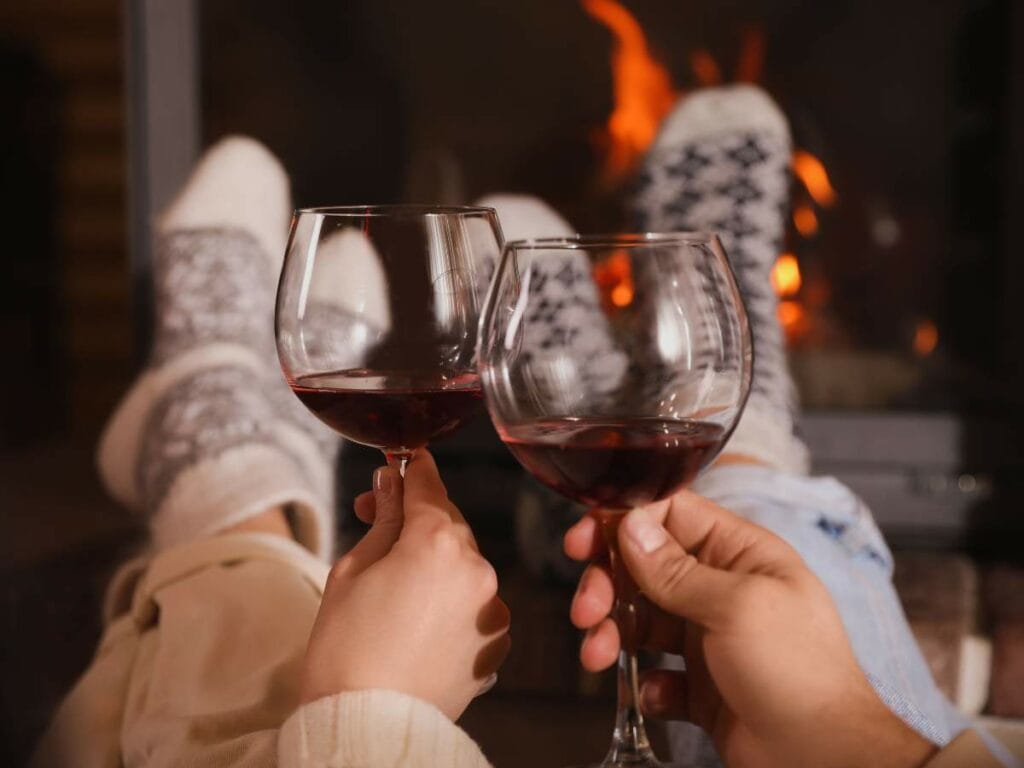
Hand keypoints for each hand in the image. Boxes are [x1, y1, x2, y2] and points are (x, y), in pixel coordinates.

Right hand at [300, 450, 510, 720]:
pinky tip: (420, 618)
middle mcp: (476, 569)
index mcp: (437, 543)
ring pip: (464, 564)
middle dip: (417, 520)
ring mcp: (491, 608)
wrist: (366, 725)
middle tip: (377, 522)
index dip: (412, 470)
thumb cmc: (345, 649)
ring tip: (396, 585)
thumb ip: (382, 520)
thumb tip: (392, 484)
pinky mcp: (496, 642)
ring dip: (437, 562)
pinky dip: (454, 600)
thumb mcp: (351, 571)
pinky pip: (475, 603)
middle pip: (449, 525)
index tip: (403, 460)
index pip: (427, 486)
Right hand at [565, 491, 936, 767]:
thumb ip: (676, 569)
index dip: (623, 523)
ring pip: (642, 620)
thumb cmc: (799, 673)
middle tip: (586, 610)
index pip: (671, 516)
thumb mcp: (735, 607)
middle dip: (607, 584)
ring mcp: (710, 638)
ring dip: (612, 632)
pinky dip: (644, 682)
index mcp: (740, 555)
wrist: (825, 759)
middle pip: (645, 568)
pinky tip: (654, 693)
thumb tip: (629, 526)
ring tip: (597, 655)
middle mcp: (721, 589)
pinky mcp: (701, 685)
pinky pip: (655, 672)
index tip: (584, 542)